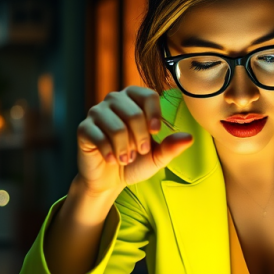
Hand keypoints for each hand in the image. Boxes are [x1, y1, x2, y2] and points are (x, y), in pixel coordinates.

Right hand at [75, 86, 193, 197]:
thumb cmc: (136, 162)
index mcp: (134, 99)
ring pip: (116, 127)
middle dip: (140, 139)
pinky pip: (99, 137)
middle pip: (133, 113)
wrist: (110, 179)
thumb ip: (172, 146)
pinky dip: (110, 153)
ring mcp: (97, 112)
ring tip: (126, 158)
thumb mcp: (157, 156)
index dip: (154, 114)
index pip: (148, 95)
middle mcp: (115, 100)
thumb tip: (188, 138)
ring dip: (125, 149)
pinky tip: (112, 160)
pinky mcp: (84, 128)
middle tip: (139, 152)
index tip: (155, 132)